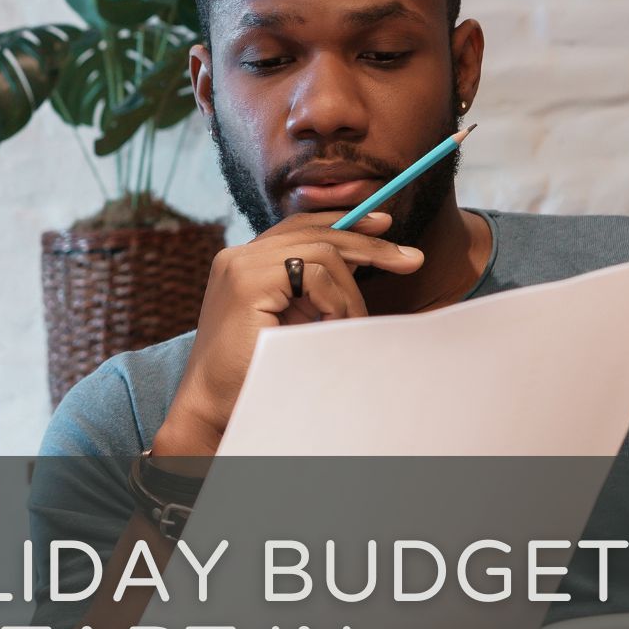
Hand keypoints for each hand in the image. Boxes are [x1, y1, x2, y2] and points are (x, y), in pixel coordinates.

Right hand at [152, 210, 425, 456]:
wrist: (217, 406)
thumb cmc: (256, 371)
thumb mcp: (291, 318)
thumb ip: (311, 289)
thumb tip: (361, 262)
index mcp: (244, 262)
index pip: (300, 226)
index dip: (344, 223)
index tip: (383, 228)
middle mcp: (237, 256)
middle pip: (316, 232)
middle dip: (369, 245)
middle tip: (410, 260)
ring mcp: (240, 265)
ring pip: (322, 252)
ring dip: (349, 292)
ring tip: (354, 324)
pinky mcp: (247, 281)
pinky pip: (315, 273)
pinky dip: (336, 301)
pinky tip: (334, 325)